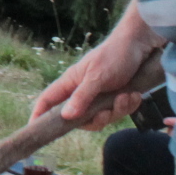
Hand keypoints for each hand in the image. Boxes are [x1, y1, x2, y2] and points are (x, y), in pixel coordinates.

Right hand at [31, 7, 161, 128]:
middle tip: (106, 113)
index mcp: (71, 83)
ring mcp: (100, 96)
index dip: (40, 115)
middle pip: (80, 119)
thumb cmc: (114, 55)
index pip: (48, 101)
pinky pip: (119, 112)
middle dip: (96, 119)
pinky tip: (134, 95)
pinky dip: (128, 105)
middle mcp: (83, 91)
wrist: (140, 44)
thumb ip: (81, 97)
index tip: (35, 130)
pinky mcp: (116, 98)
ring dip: (117, 110)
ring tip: (126, 96)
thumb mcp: (97, 77)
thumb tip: (65, 116)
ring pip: (102, 117)